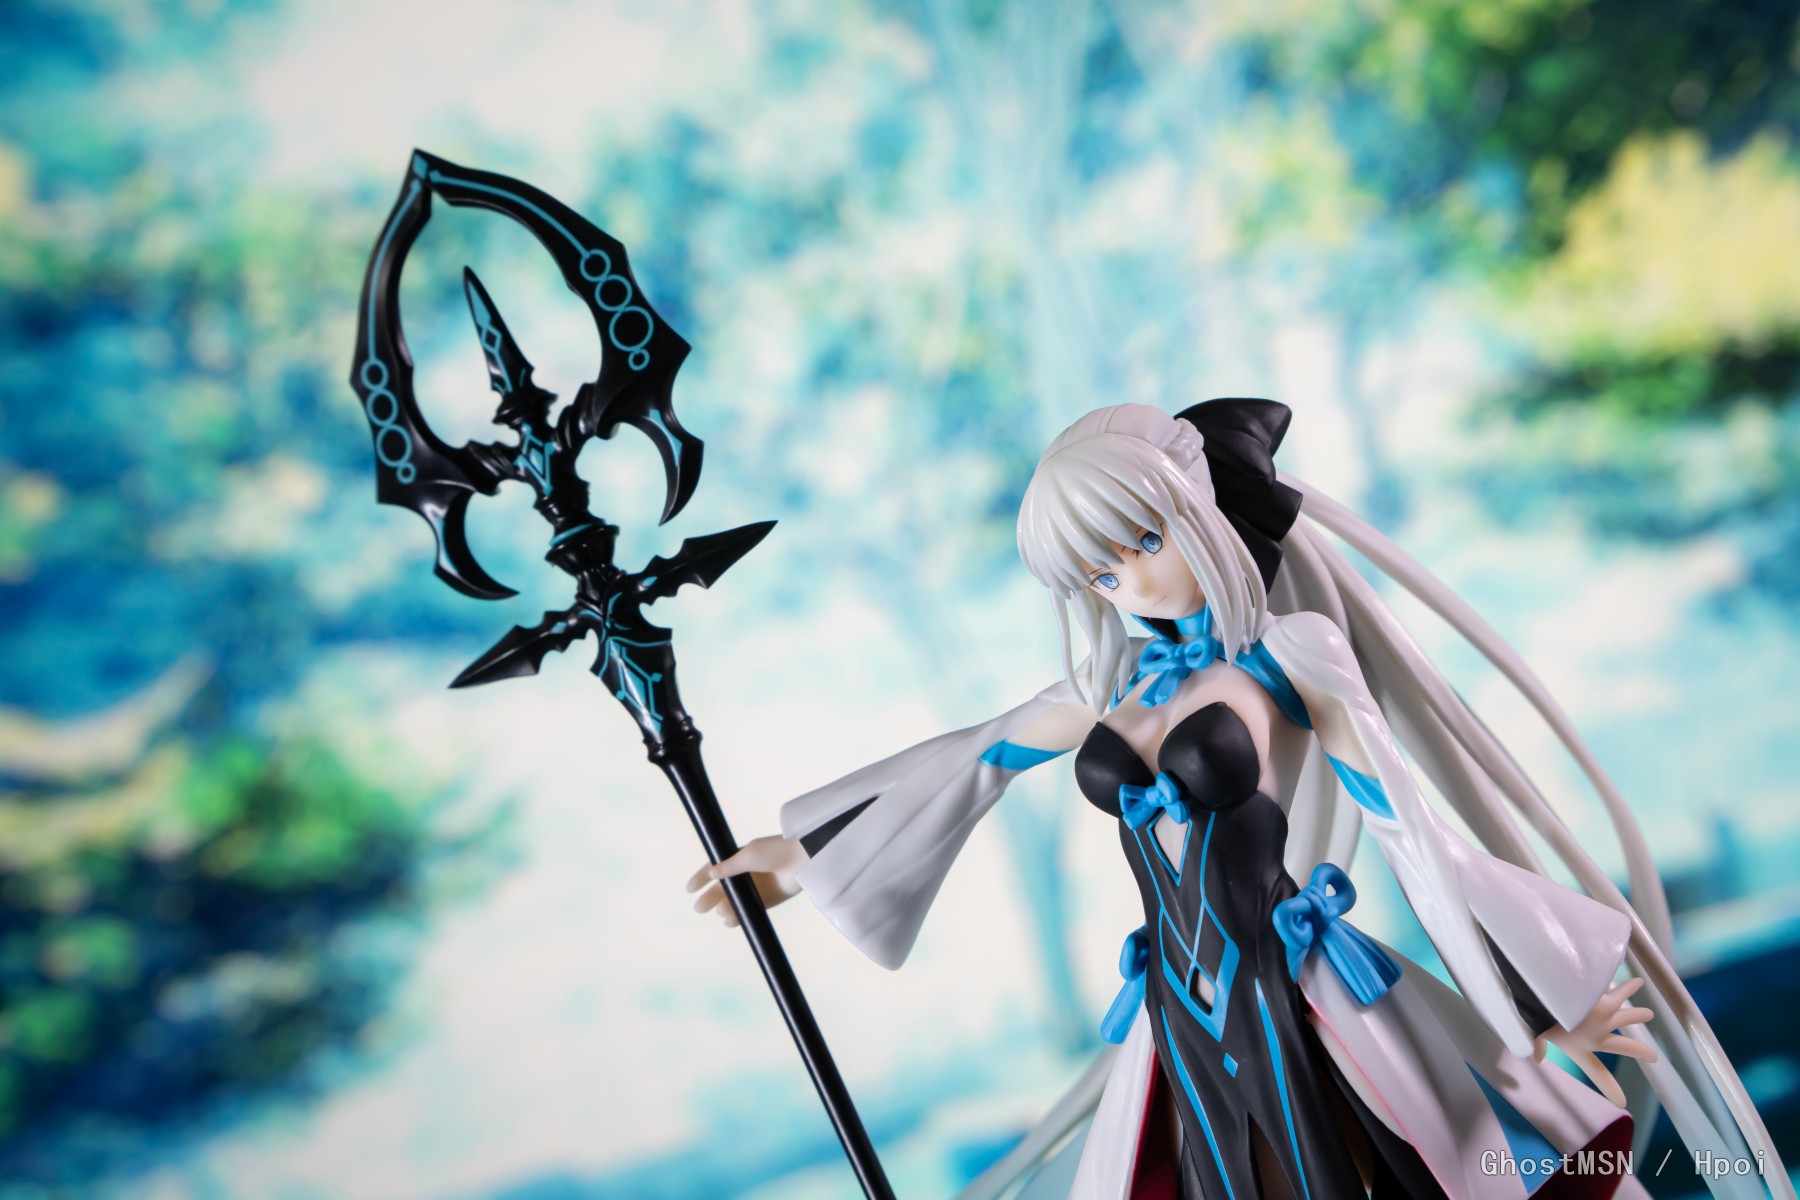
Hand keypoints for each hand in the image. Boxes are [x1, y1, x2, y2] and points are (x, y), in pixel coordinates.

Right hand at [685, 835, 808, 927]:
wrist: (803, 858)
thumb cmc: (776, 851)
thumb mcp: (748, 855)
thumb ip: (729, 866)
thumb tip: (711, 874)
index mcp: (742, 856)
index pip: (717, 867)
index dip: (702, 877)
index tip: (690, 889)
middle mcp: (749, 872)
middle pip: (725, 887)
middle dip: (710, 897)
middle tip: (698, 908)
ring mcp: (759, 886)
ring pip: (737, 900)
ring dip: (726, 907)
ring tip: (720, 912)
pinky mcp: (771, 899)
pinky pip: (751, 909)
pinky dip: (740, 915)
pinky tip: (731, 921)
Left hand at [1534, 977, 1657, 1107]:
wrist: (1542, 998)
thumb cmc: (1535, 1017)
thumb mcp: (1534, 1034)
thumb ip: (1537, 1046)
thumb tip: (1535, 1059)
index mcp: (1579, 1049)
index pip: (1597, 1073)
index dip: (1610, 1088)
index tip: (1622, 1103)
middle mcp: (1596, 1037)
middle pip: (1623, 1047)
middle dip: (1640, 1051)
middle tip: (1654, 1057)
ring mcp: (1603, 1020)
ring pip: (1627, 1017)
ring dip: (1637, 1015)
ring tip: (1649, 1014)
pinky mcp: (1605, 1004)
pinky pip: (1620, 994)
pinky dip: (1629, 987)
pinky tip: (1638, 981)